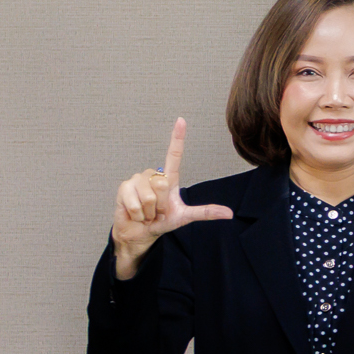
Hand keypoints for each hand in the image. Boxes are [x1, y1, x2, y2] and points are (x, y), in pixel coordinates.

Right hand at [110, 119, 233, 279]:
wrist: (140, 233)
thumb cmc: (161, 221)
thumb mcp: (185, 217)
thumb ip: (205, 213)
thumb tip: (229, 214)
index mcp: (169, 179)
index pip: (174, 155)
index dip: (177, 138)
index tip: (181, 120)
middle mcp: (152, 175)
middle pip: (162, 184)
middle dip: (160, 205)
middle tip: (156, 211)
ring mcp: (136, 180)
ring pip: (148, 196)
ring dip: (149, 211)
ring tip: (146, 212)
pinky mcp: (124, 187)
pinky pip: (135, 203)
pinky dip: (137, 214)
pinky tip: (135, 213)